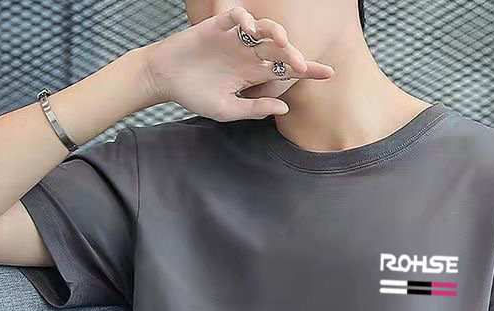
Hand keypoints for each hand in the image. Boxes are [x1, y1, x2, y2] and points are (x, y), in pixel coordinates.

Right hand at [143, 5, 333, 121]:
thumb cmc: (195, 95)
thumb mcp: (226, 110)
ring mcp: (235, 40)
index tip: (328, 73)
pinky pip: (237, 17)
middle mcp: (249, 55)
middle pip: (280, 51)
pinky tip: (249, 28)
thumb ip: (254, 109)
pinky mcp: (218, 26)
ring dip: (276, 33)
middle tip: (300, 64)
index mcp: (254, 75)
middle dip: (294, 56)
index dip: (308, 71)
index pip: (286, 72)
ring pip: (264, 30)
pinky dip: (245, 19)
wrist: (165, 78)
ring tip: (283, 43)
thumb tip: (284, 108)